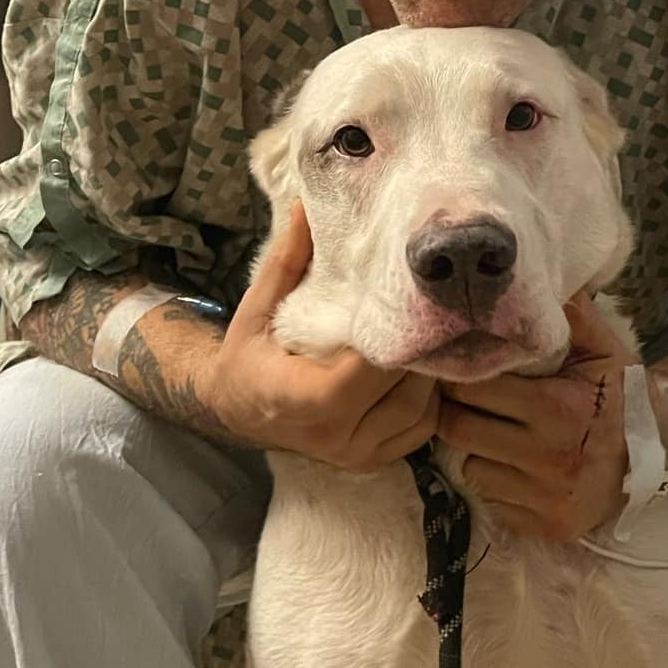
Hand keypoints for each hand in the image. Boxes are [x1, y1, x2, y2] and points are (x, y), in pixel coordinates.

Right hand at [199, 203, 440, 469]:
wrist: (239, 408)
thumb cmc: (249, 353)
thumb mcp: (257, 305)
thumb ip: (287, 260)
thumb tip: (306, 205)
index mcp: (295, 399)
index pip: (358, 376)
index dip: (385, 342)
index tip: (397, 304)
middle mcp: (329, 437)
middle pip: (400, 389)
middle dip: (416, 348)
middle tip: (429, 309)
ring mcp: (354, 454)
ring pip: (421, 409)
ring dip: (428, 372)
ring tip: (425, 334)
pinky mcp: (373, 461)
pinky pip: (423, 427)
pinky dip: (428, 397)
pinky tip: (417, 367)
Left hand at [436, 292, 635, 540]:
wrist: (657, 460)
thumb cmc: (621, 401)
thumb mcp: (606, 353)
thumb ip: (576, 317)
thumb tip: (560, 279)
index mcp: (555, 408)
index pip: (473, 389)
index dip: (463, 378)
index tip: (466, 373)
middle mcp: (547, 455)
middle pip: (458, 429)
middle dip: (457, 413)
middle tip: (469, 404)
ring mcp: (544, 495)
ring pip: (470, 468)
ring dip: (476, 451)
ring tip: (498, 436)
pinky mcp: (545, 525)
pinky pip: (492, 499)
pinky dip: (497, 483)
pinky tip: (517, 468)